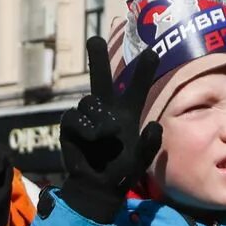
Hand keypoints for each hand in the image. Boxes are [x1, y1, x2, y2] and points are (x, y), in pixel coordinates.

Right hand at [57, 34, 160, 225]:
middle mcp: (107, 110)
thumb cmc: (122, 173)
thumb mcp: (141, 161)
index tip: (151, 50)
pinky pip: (74, 117)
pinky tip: (91, 140)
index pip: (135, 86)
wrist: (98, 187)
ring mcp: (88, 117)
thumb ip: (149, 144)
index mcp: (128, 113)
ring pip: (89, 100)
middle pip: (100, 78)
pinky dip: (85, 128)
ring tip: (106, 136)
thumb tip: (154, 126)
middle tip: (94, 38)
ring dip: (99, 116)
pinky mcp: (71, 126)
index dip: (143, 70)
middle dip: (97, 57)